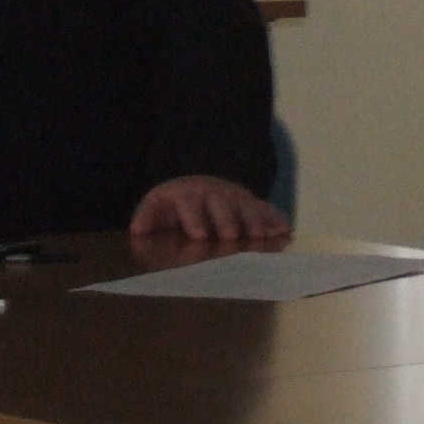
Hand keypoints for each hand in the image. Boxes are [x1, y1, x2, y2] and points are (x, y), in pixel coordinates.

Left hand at [128, 175, 290, 245]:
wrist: (201, 186)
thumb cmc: (175, 206)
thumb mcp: (157, 206)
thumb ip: (147, 218)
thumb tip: (137, 230)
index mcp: (189, 194)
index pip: (191, 202)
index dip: (195, 217)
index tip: (200, 234)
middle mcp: (216, 193)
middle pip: (223, 203)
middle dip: (228, 219)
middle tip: (232, 236)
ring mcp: (238, 198)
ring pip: (248, 207)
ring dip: (255, 221)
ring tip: (262, 236)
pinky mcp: (255, 205)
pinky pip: (268, 210)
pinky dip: (276, 220)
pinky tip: (285, 230)